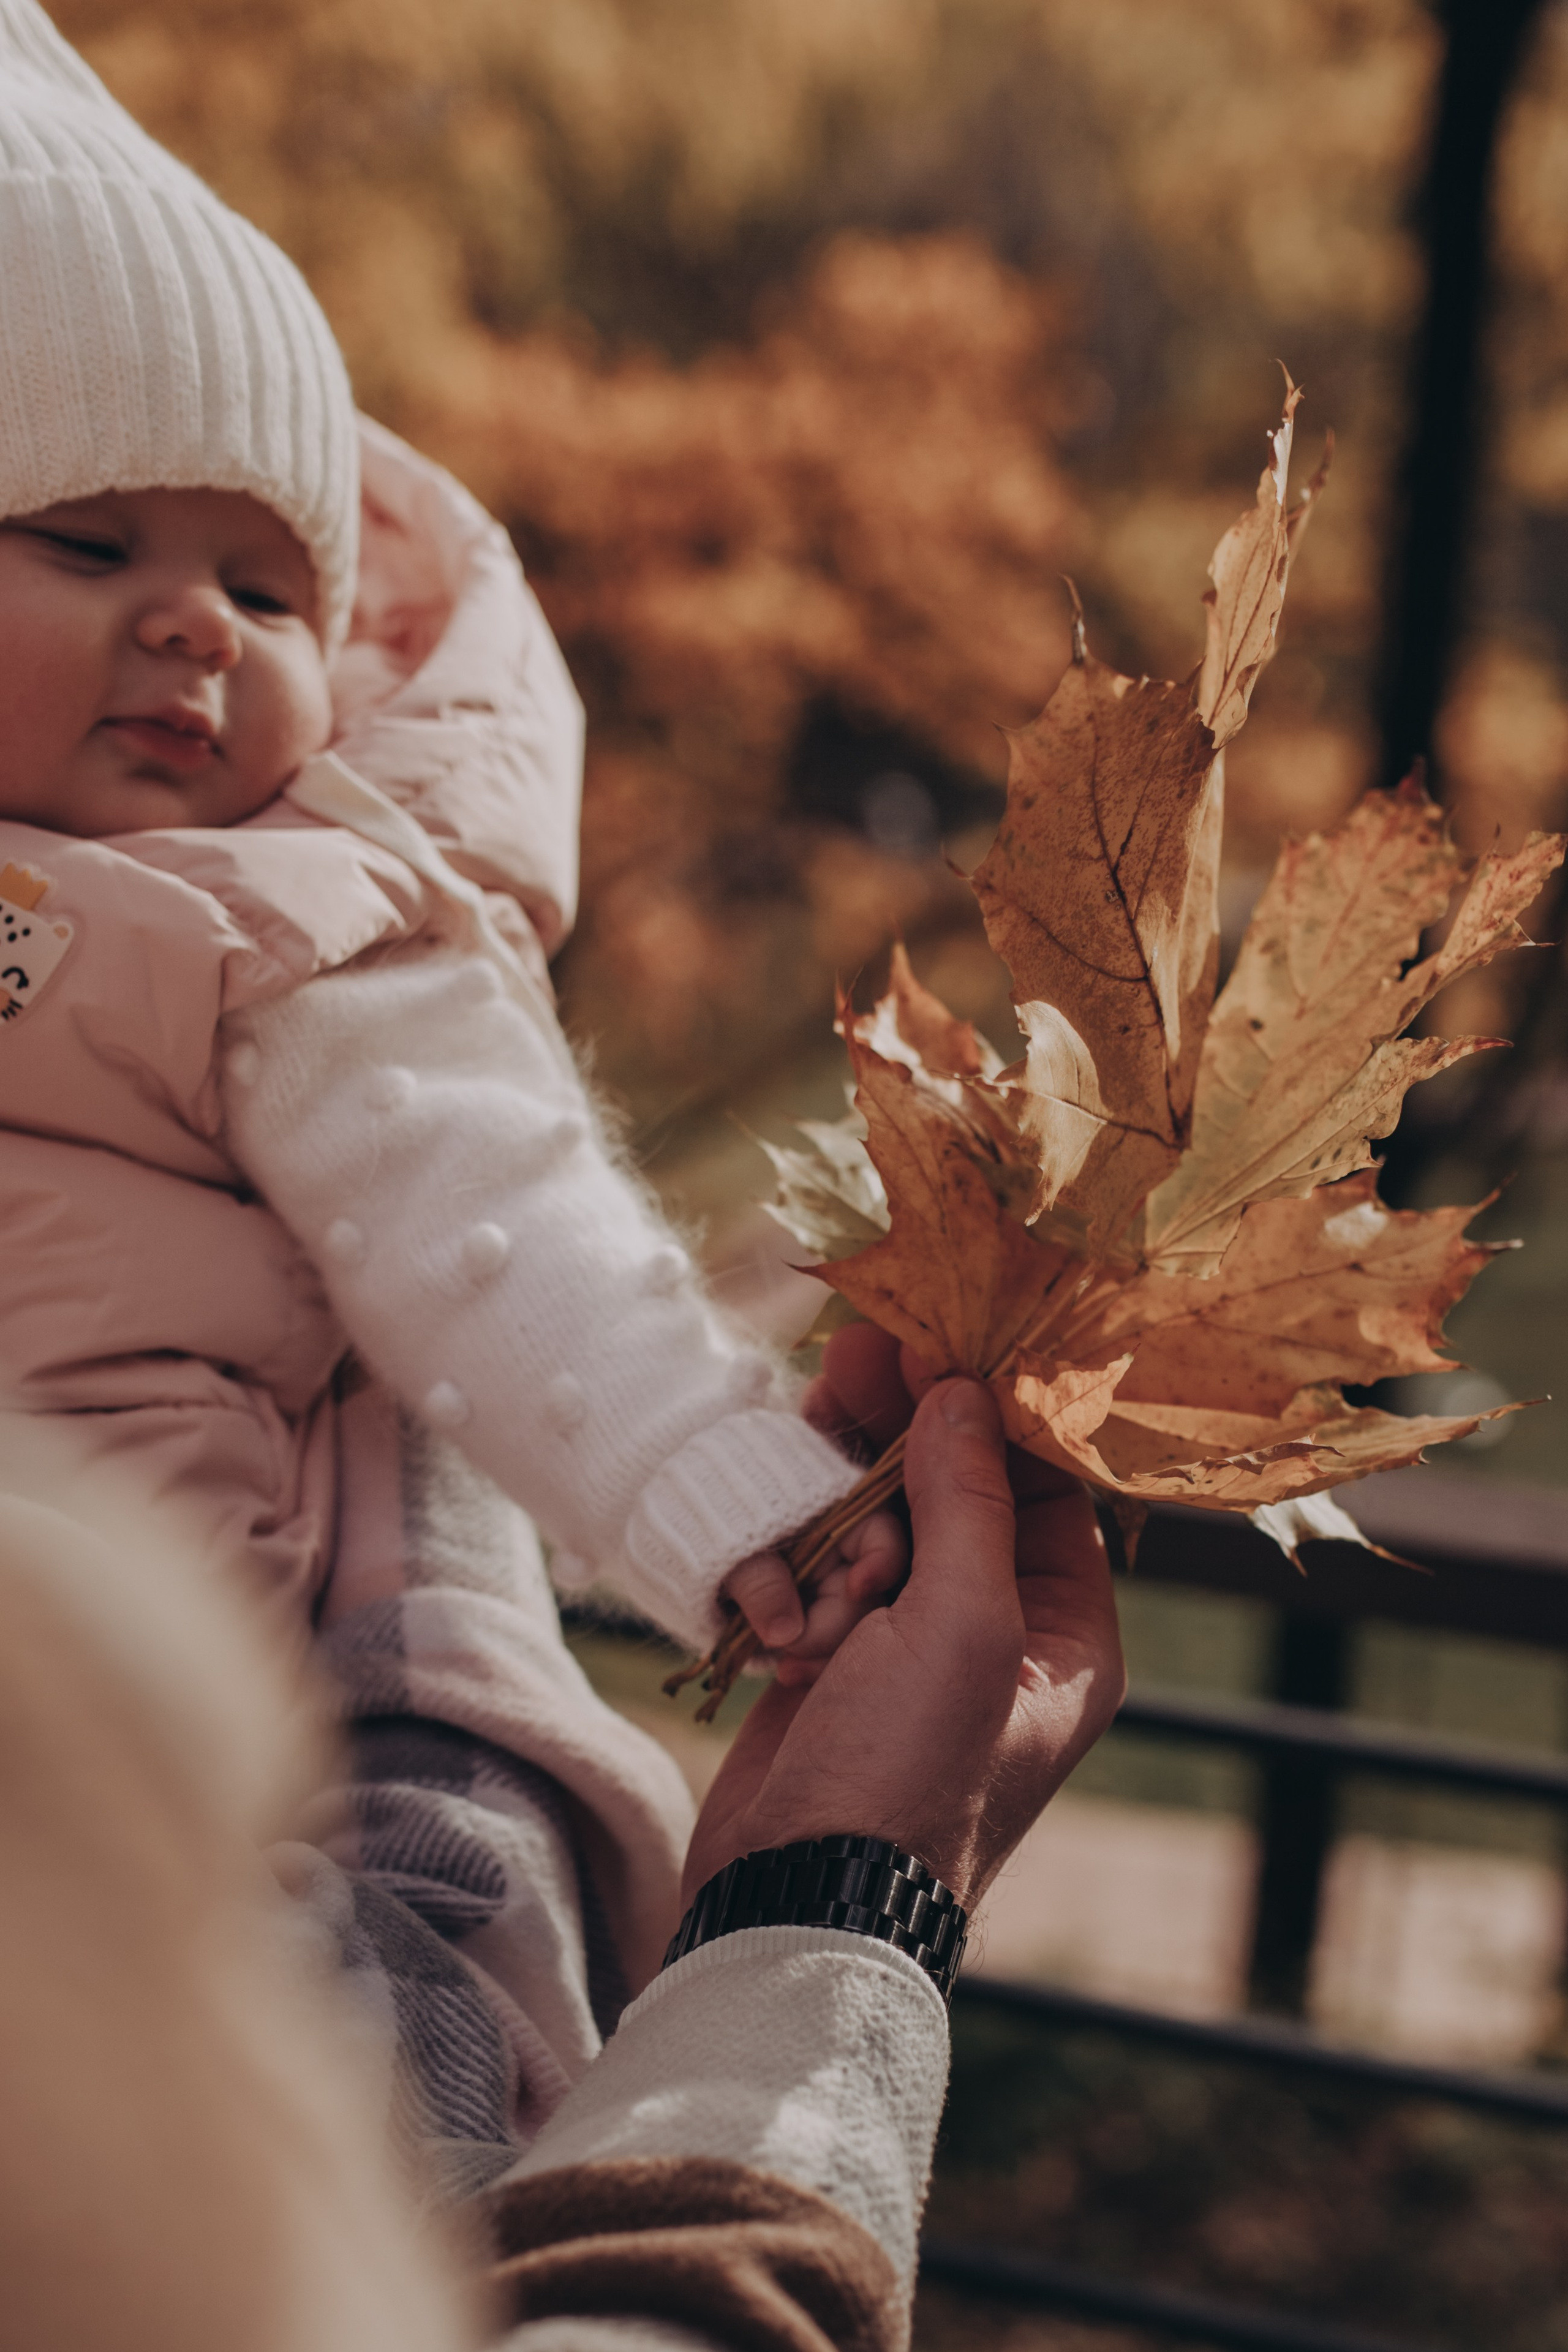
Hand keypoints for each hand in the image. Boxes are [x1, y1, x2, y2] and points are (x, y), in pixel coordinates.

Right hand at [686, 1328, 1124, 1910]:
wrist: (796, 1897)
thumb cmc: (910, 1776)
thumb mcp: (962, 1627)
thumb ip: (964, 1501)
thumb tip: (962, 1394)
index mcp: (1066, 1629)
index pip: (1044, 1482)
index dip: (989, 1405)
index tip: (934, 1335)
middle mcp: (996, 1628)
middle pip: (949, 1487)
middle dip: (897, 1437)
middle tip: (848, 1356)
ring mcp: (907, 1642)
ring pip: (871, 1520)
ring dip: (837, 1523)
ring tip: (816, 1540)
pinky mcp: (831, 1656)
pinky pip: (814, 1570)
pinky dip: (793, 1579)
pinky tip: (787, 1621)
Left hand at [719, 1511, 907, 1686]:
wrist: (690, 1550)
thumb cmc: (711, 1530)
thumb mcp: (728, 1546)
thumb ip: (760, 1582)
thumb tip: (786, 1633)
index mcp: (840, 1521)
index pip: (883, 1535)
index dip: (882, 1560)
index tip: (857, 1585)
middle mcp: (850, 1560)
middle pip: (874, 1597)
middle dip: (837, 1626)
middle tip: (792, 1648)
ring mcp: (839, 1595)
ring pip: (858, 1633)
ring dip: (825, 1655)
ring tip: (786, 1670)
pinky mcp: (824, 1626)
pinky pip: (835, 1651)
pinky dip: (815, 1664)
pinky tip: (787, 1674)